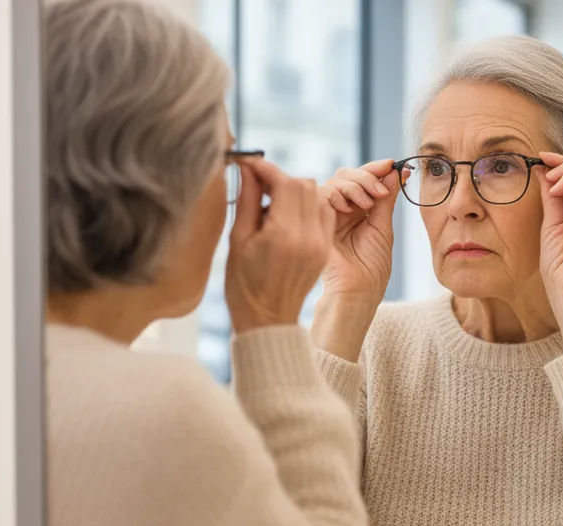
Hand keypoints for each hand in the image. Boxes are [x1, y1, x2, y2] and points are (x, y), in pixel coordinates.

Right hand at [225, 159, 334, 333]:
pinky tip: (287, 216)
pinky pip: (323, 214)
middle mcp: (309, 237)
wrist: (267, 322)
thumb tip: (248, 169)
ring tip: (271, 204)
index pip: (285, 184)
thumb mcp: (238, 240)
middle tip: (259, 185)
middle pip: (305, 185)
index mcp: (284, 235)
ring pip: (318, 196)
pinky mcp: (324, 250)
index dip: (267, 169)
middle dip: (281, 178)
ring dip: (296, 191)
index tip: (251, 165)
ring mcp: (320, 244)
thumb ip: (247, 200)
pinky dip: (307, 206)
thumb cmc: (243, 286)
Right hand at [318, 159, 398, 305]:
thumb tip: (396, 172)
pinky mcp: (314, 219)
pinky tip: (349, 209)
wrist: (357, 291)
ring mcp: (328, 214)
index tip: (394, 166)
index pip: (363, 179)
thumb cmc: (371, 268)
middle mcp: (342, 209)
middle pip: (347, 174)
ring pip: (335, 180)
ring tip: (367, 204)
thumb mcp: (383, 228)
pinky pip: (320, 193)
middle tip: (380, 190)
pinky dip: (337, 194)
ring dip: (355, 185)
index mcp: (360, 211)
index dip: (377, 169)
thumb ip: (386, 199)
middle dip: (366, 175)